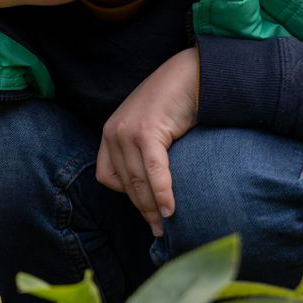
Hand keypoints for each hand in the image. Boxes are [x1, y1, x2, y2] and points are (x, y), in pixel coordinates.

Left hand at [97, 47, 199, 235]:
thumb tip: (154, 190)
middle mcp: (113, 133)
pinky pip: (153, 171)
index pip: (108, 177)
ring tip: (165, 225)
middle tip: (158, 230)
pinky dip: (161, 193)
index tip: (146, 210)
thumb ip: (146, 153)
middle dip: (142, 209)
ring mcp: (127, 132)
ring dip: (152, 207)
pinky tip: (170, 209)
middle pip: (124, 183)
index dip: (127, 196)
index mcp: (110, 133)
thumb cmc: (178, 102)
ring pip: (137, 181)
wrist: (194, 72)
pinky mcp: (146, 132)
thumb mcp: (153, 129)